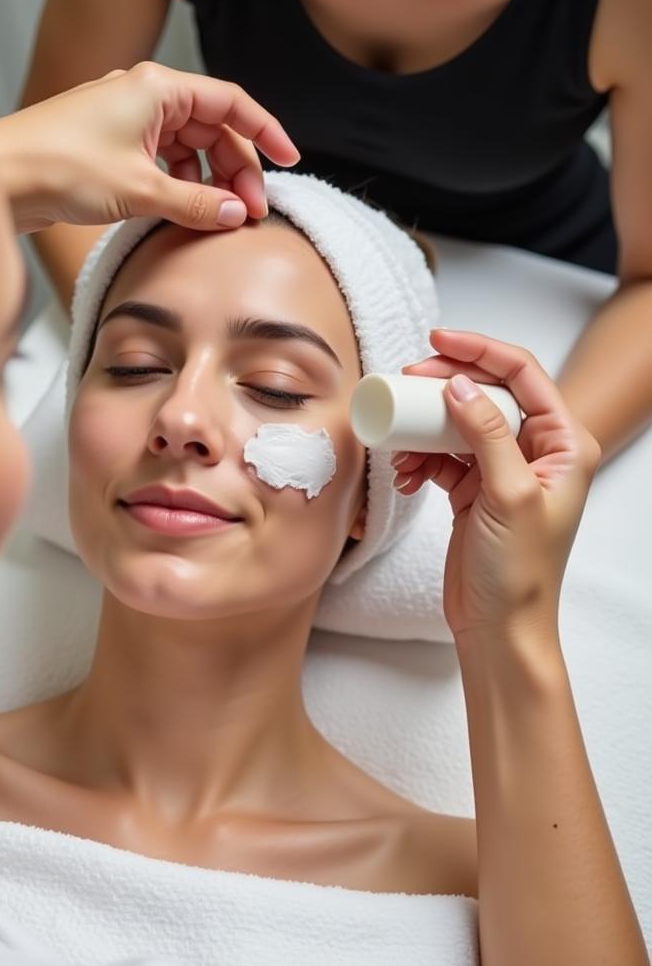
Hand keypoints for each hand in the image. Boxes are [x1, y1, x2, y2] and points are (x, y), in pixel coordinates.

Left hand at [0, 62, 298, 232]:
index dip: (265, 132)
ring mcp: (126, 124)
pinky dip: (177, 188)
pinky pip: (160, 165)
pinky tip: (183, 214)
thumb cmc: (59, 167)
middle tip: (250, 212)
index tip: (289, 160)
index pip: (231, 103)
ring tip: (219, 218)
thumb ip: (196, 203)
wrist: (1, 179)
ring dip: (206, 183)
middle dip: (235, 170)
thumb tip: (237, 213)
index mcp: (158, 88)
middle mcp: (144, 98)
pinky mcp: (110, 150)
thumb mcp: (140, 190)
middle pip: (211, 130)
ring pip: (186, 151)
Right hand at [391, 330, 600, 643]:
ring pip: (458, 424)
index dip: (480, 351)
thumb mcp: (507, 494)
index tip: (437, 340)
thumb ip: (488, 434)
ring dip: (424, 430)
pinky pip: (441, 456)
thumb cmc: (519, 571)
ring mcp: (502, 470)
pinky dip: (419, 460)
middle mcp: (536, 451)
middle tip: (406, 385)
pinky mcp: (473, 490)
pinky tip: (405, 476)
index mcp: (564, 444)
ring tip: (400, 449)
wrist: (499, 625)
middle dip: (443, 388)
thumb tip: (462, 385)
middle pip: (486, 393)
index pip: (523, 376)